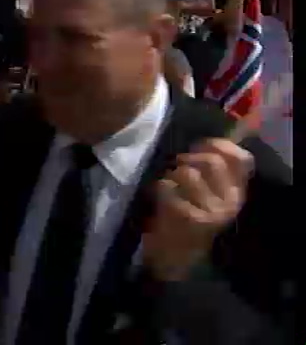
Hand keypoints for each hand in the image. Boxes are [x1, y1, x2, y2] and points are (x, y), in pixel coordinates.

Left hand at [143, 139, 253, 281]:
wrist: (173, 259)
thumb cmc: (185, 219)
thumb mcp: (204, 194)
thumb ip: (210, 169)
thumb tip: (208, 141)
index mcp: (236, 193)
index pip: (241, 158)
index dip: (218, 146)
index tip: (198, 148)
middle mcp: (230, 201)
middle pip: (210, 160)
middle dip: (185, 160)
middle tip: (174, 171)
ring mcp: (212, 210)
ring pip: (186, 172)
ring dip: (170, 176)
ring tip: (167, 190)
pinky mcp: (190, 217)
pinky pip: (168, 187)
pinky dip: (159, 190)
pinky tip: (160, 203)